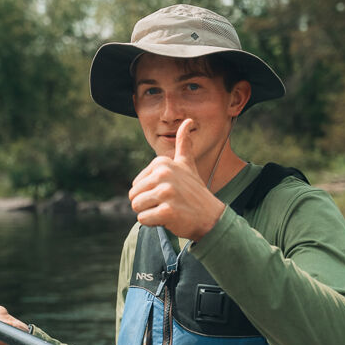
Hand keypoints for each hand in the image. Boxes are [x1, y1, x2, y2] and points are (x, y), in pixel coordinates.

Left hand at [129, 119, 224, 240]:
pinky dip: (154, 223)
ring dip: (150, 213)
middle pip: (133, 197)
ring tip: (169, 209)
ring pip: (137, 208)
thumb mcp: (188, 164)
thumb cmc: (194, 192)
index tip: (169, 192)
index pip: (136, 185)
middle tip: (168, 203)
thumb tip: (188, 121)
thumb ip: (183, 144)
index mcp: (162, 162)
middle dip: (148, 204)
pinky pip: (143, 219)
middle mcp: (163, 174)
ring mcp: (166, 193)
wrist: (210, 216)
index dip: (149, 193)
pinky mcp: (167, 212)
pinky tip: (169, 219)